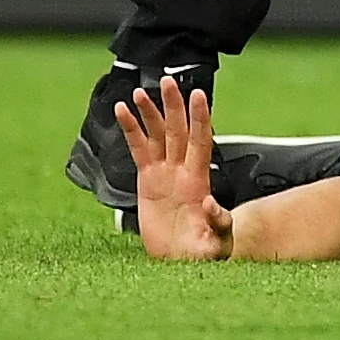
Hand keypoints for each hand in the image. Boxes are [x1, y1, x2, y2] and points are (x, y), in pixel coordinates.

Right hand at [114, 77, 233, 261]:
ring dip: (150, 113)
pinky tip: (123, 110)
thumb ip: (216, 224)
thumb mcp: (216, 242)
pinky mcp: (148, 180)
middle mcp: (183, 170)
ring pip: (158, 135)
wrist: (183, 259)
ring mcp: (165, 172)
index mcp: (200, 180)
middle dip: (173, 106)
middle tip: (168, 80)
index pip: (201, 140)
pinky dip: (131, 130)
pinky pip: (138, 150)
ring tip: (140, 90)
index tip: (198, 94)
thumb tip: (210, 203)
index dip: (200, 118)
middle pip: (179, 130)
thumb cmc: (205, 250)